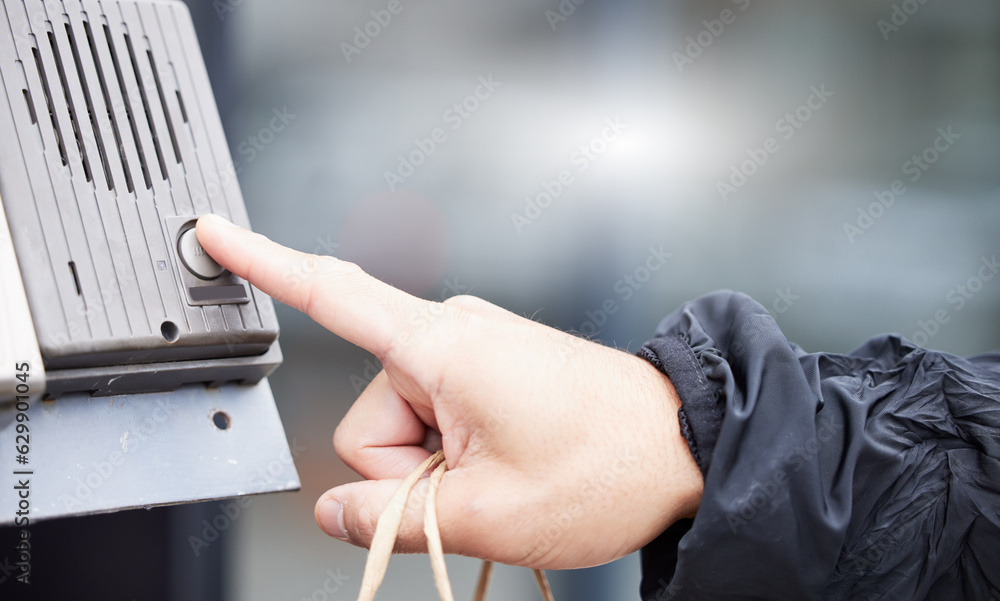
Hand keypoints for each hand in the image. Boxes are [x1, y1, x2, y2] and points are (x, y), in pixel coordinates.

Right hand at [196, 214, 702, 569]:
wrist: (684, 447)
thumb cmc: (611, 466)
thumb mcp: (488, 514)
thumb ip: (391, 517)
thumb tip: (333, 511)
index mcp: (444, 348)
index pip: (332, 294)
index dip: (265, 264)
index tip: (216, 236)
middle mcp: (453, 335)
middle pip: (369, 418)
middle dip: (406, 471)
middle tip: (475, 489)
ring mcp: (473, 351)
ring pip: (402, 427)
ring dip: (436, 468)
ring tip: (502, 477)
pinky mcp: (488, 369)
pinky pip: (436, 417)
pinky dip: (452, 455)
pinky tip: (503, 466)